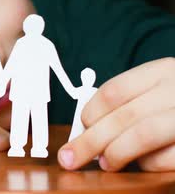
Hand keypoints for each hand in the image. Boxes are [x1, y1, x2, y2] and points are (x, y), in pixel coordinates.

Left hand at [58, 58, 174, 171]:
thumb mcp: (161, 88)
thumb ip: (130, 101)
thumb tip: (87, 129)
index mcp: (163, 71)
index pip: (114, 91)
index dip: (90, 113)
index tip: (79, 127)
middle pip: (124, 116)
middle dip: (90, 141)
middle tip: (70, 159)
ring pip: (144, 135)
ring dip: (117, 152)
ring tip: (106, 163)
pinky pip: (169, 157)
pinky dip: (150, 165)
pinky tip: (142, 166)